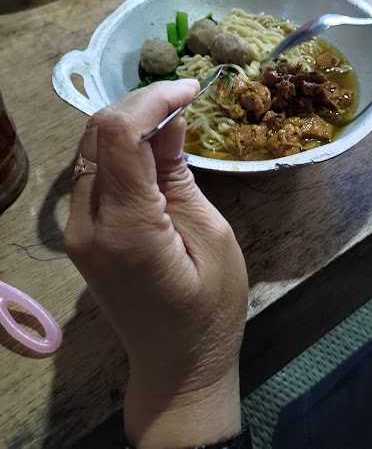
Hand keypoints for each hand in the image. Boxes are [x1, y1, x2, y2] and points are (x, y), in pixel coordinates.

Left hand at [65, 81, 247, 447]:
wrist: (176, 365)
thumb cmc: (210, 310)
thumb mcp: (211, 236)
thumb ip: (179, 175)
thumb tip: (169, 120)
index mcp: (126, 227)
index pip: (119, 135)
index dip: (153, 98)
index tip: (191, 87)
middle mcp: (87, 224)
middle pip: (96, 133)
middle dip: (140, 104)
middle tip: (184, 98)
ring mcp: (77, 230)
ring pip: (89, 148)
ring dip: (128, 122)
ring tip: (172, 116)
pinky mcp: (81, 234)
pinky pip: (92, 171)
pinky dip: (119, 148)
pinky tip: (149, 145)